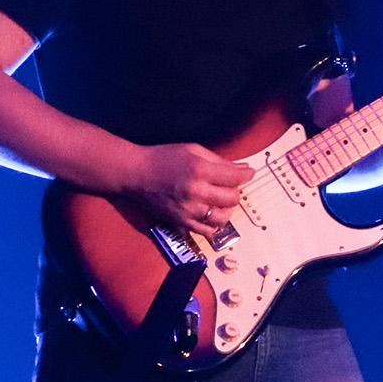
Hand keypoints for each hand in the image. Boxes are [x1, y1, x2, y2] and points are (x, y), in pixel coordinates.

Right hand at [135, 142, 254, 238]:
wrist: (134, 174)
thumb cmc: (163, 158)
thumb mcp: (192, 150)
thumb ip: (219, 161)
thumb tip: (243, 169)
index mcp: (199, 170)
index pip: (236, 178)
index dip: (247, 174)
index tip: (248, 173)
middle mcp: (196, 192)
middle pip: (233, 198)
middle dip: (235, 190)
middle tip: (228, 185)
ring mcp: (188, 210)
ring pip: (223, 217)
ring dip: (226, 209)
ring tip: (218, 200)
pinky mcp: (181, 222)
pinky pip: (207, 231)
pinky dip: (213, 224)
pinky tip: (209, 213)